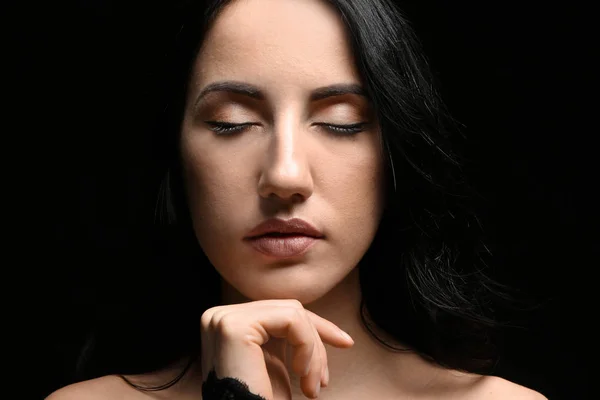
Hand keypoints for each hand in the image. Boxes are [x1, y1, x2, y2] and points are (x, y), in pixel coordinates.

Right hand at [200, 299, 354, 398]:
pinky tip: (301, 374)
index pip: (279, 312)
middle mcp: (218, 316)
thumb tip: (320, 323)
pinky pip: (291, 320)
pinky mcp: (234, 326)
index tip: (346, 343)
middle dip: (316, 344)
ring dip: (313, 350)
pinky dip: (307, 346)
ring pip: (293, 312)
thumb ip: (285, 339)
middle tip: (322, 383)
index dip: (316, 327)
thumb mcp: (276, 366)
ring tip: (312, 387)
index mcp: (227, 324)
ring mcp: (223, 318)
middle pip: (287, 310)